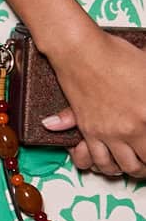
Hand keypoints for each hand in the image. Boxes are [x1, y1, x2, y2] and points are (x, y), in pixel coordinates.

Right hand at [43, 24, 145, 178]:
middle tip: (145, 162)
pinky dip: (100, 165)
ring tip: (129, 164)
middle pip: (140, 164)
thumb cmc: (115, 55)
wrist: (81, 51)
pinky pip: (93, 159)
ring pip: (117, 167)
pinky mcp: (87, 129)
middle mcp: (129, 129)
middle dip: (144, 167)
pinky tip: (107, 161)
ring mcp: (106, 131)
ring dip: (124, 170)